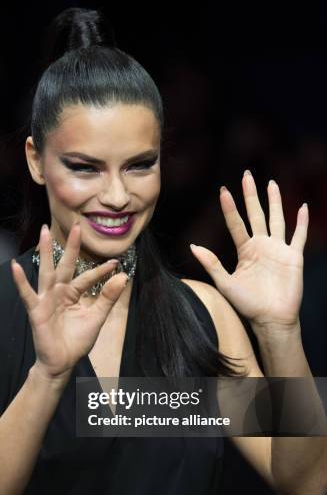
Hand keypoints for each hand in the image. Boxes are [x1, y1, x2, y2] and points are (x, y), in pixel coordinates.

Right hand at [10, 223, 127, 380]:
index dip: (102, 270)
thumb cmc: (77, 340)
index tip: (116, 262)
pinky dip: (21, 281)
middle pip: (66, 265)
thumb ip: (108, 297)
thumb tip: (123, 276)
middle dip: (71, 246)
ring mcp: (46, 299)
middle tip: (76, 226)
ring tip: (44, 232)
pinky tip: (15, 266)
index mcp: (73, 293)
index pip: (88, 277)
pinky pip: (27, 293)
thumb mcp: (97, 317)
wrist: (62, 362)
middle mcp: (59, 292)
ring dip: (46, 252)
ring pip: (47, 271)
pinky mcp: (36, 310)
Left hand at [189, 170, 308, 331]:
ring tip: (271, 184)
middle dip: (251, 195)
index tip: (223, 190)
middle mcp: (261, 246)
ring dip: (275, 201)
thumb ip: (211, 263)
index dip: (230, 208)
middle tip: (247, 175)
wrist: (271, 318)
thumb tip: (193, 246)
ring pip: (277, 219)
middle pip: (256, 214)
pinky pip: (299, 235)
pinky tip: (302, 206)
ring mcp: (278, 250)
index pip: (236, 224)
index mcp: (245, 250)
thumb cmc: (247, 304)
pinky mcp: (294, 257)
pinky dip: (302, 221)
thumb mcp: (225, 283)